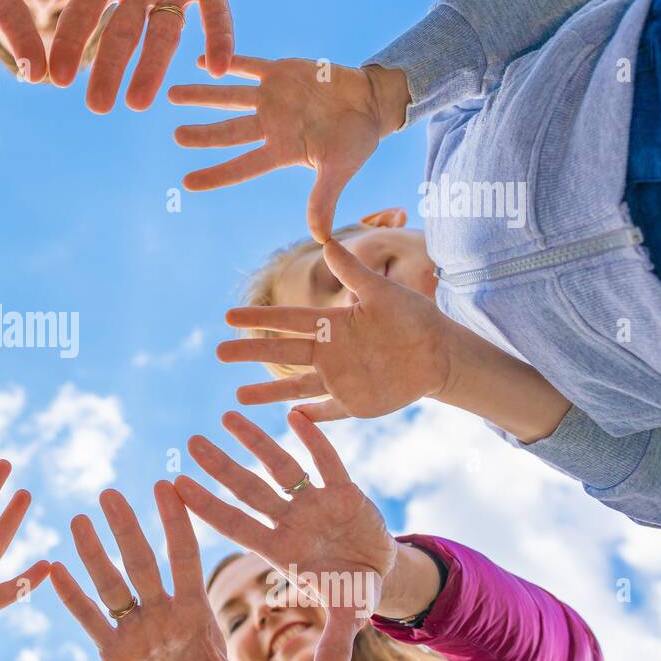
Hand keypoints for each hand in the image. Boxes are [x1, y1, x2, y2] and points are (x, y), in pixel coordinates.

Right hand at [48, 0, 232, 112]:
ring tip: (139, 104)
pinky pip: (216, 16)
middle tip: (97, 106)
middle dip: (109, 70)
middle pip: (122, 37)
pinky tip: (218, 67)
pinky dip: (219, 39)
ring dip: (152, 69)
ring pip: (163, 37)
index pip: (85, 13)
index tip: (55, 77)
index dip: (72, 42)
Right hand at [51, 482, 322, 660]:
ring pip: (111, 582)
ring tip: (80, 518)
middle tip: (113, 492)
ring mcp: (132, 626)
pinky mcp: (110, 650)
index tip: (170, 487)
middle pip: (143, 562)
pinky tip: (53, 569)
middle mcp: (160, 608)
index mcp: (192, 608)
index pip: (185, 559)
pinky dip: (72, 596)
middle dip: (128, 529)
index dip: (178, 525)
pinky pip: (89, 617)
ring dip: (95, 552)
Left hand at [169, 56, 409, 239]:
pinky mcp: (280, 72)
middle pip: (229, 132)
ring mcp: (271, 98)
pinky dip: (227, 62)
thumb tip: (321, 238)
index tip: (187, 183)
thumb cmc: (355, 140)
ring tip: (171, 94)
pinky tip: (200, 61)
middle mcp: (269, 125)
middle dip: (203, 134)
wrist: (370, 103)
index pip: (242, 166)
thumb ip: (324, 199)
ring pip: (229, 97)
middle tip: (176, 136)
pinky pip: (249, 65)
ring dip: (202, 96)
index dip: (216, 174)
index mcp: (280, 150)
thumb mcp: (340, 170)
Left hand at [174, 410, 396, 660]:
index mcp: (282, 550)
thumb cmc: (348, 594)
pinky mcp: (347, 490)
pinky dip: (316, 440)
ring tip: (227, 415)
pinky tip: (296, 416)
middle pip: (250, 491)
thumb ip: (332, 654)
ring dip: (258, 442)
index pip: (236, 526)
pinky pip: (328, 461)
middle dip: (223, 468)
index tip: (175, 488)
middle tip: (191, 442)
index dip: (208, 508)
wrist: (380, 571)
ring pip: (282, 467)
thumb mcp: (343, 624)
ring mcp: (316, 503)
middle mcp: (292, 521)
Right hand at [221, 239, 453, 421]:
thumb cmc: (414, 318)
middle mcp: (329, 353)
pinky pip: (328, 411)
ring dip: (268, 392)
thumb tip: (327, 241)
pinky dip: (311, 417)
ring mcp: (340, 379)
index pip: (289, 320)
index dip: (259, 319)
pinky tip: (290, 419)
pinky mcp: (356, 403)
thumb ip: (354, 272)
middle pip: (283, 352)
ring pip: (296, 387)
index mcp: (332, 325)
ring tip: (238, 397)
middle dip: (251, 352)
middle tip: (219, 352)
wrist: (441, 352)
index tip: (228, 317)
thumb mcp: (383, 293)